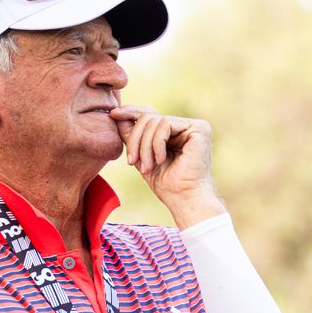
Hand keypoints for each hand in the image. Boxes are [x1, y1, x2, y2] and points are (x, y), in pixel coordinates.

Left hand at [111, 106, 223, 226]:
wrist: (183, 199)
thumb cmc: (166, 184)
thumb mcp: (141, 156)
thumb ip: (132, 135)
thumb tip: (116, 114)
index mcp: (175, 132)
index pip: (150, 115)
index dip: (131, 113)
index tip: (113, 115)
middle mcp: (186, 126)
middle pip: (149, 117)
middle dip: (135, 139)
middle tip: (131, 162)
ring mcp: (194, 126)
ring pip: (155, 121)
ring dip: (145, 146)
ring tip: (146, 167)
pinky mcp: (199, 128)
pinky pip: (165, 124)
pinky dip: (156, 144)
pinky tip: (160, 160)